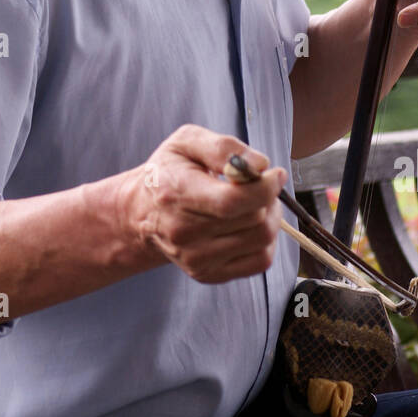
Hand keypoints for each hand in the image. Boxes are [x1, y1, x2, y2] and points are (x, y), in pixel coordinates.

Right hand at [124, 124, 285, 282]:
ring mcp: (195, 258)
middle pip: (253, 220)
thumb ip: (223, 148)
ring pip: (262, 240)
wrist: (143, 213)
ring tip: (254, 203)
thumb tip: (260, 165)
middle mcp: (183, 232)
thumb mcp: (186, 142)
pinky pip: (260, 261)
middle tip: (259, 184)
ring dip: (269, 217)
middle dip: (267, 197)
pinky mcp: (207, 274)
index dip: (264, 187)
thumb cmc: (169, 173)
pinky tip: (250, 224)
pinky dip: (265, 240)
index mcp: (176, 194)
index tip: (275, 173)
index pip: (232, 201)